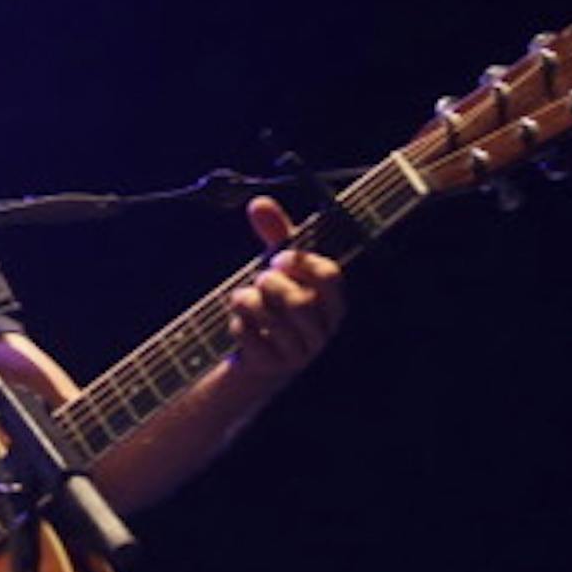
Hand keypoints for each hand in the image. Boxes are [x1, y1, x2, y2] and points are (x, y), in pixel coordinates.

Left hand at [227, 196, 344, 380]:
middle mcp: (323, 329)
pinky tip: (238, 323)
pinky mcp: (274, 368)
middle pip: (300, 302)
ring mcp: (300, 353)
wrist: (260, 355)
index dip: (300, 262)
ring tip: (241, 298)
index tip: (278, 258)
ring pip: (273, 321)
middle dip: (271, 284)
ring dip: (249, 302)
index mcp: (333, 301)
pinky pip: (251, 341)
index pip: (329, 277)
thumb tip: (259, 203)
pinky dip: (238, 325)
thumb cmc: (276, 301)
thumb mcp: (279, 267)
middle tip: (259, 280)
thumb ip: (274, 234)